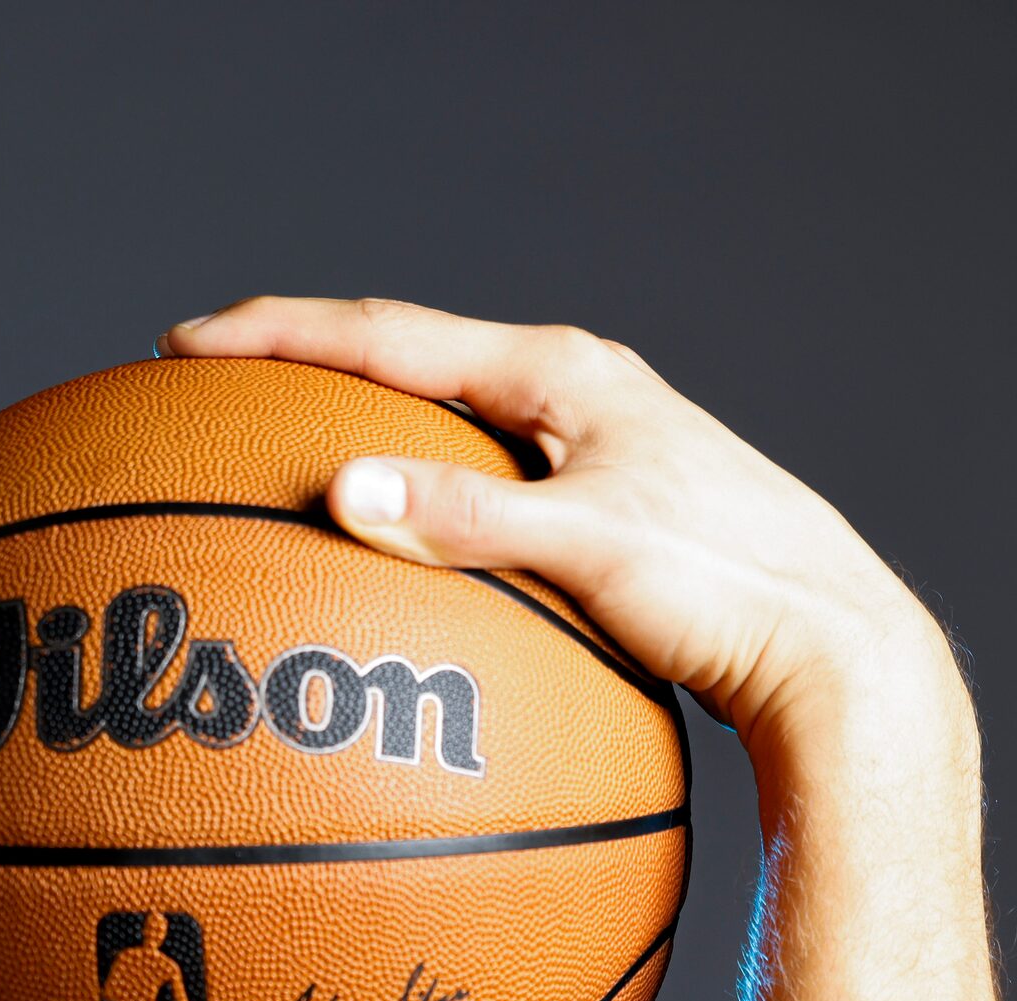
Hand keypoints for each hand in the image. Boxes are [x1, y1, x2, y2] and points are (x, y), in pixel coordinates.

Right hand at [159, 297, 974, 768]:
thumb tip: (345, 489)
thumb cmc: (728, 589)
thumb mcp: (591, 546)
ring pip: (433, 420)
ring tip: (267, 444)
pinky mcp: (591, 506)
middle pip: (402, 359)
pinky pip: (464, 482)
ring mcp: (580, 448)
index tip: (184, 346)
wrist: (832, 648)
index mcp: (561, 374)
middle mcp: (569, 394)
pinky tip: (373, 543)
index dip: (277, 337)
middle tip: (203, 376)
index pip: (387, 335)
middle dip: (297, 364)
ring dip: (347, 423)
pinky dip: (399, 493)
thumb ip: (467, 517)